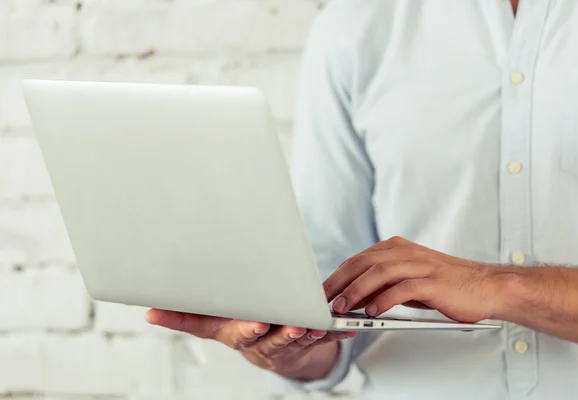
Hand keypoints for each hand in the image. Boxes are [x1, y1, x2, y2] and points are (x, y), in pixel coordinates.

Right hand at [145, 309, 356, 380]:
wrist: (268, 348)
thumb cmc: (239, 327)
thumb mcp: (210, 324)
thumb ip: (183, 317)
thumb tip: (148, 312)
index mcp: (237, 334)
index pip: (239, 333)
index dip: (248, 329)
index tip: (256, 324)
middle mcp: (261, 341)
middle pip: (274, 338)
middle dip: (282, 332)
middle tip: (292, 325)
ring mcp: (285, 343)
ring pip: (300, 340)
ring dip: (310, 332)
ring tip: (319, 324)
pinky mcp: (308, 341)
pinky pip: (324, 338)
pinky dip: (334, 332)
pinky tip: (346, 327)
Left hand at [324, 236, 507, 322]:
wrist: (485, 287)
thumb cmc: (445, 285)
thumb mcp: (408, 280)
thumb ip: (383, 284)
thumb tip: (354, 297)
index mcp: (396, 248)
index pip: (357, 260)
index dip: (336, 276)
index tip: (321, 293)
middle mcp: (405, 252)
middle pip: (362, 263)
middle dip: (338, 283)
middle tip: (323, 301)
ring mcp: (419, 265)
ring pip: (378, 273)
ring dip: (356, 291)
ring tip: (342, 308)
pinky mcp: (432, 281)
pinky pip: (402, 289)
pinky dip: (384, 299)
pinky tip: (372, 311)